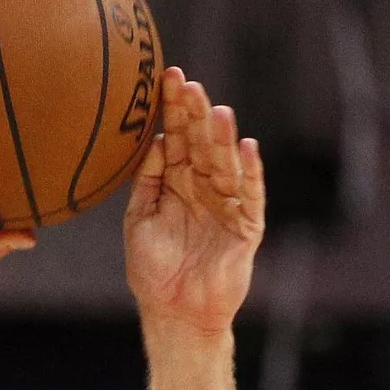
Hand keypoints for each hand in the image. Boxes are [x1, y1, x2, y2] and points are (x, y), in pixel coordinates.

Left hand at [123, 68, 265, 334]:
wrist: (174, 311)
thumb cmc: (153, 269)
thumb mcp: (139, 219)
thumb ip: (147, 182)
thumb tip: (157, 140)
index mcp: (176, 182)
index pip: (178, 136)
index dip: (174, 109)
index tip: (167, 77)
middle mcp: (203, 187)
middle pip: (202, 143)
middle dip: (196, 114)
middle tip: (188, 83)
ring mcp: (227, 204)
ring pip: (226, 164)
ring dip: (223, 138)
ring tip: (218, 111)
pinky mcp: (246, 226)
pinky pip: (250, 195)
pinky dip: (250, 173)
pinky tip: (248, 149)